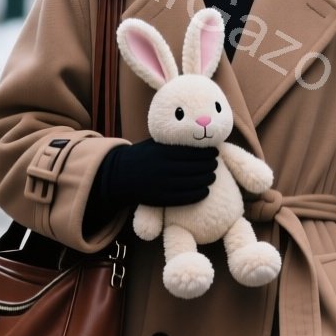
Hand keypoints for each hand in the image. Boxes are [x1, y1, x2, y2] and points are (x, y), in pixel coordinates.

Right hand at [93, 138, 216, 207]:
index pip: (191, 152)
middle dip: (209, 166)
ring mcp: (161, 185)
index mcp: (161, 152)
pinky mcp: (160, 199)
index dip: (206, 153)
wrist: (119, 176)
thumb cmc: (142, 156)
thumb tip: (198, 137)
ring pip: (191, 183)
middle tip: (215, 163)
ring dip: (206, 180)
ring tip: (212, 176)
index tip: (215, 151)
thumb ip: (172, 142)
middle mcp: (162, 168)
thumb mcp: (154, 144)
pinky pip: (184, 198)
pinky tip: (205, 191)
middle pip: (194, 168)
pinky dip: (198, 194)